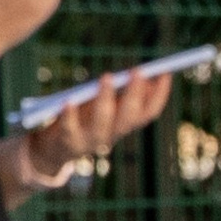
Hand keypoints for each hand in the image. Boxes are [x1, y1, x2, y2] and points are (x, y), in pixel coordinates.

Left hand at [22, 65, 169, 186]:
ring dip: (105, 101)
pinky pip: (69, 130)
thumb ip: (122, 93)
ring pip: (102, 125)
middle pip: (128, 119)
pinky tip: (69, 100)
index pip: (148, 113)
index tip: (165, 73)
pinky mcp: (68, 142)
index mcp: (123, 125)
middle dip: (134, 96)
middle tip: (137, 71)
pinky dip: (69, 116)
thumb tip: (144, 76)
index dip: (159, 96)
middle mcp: (111, 135)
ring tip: (106, 77)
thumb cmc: (82, 119)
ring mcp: (90, 141)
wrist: (55, 150)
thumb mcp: (104, 105)